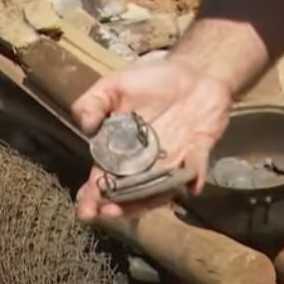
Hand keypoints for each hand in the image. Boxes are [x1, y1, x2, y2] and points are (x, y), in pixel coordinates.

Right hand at [71, 57, 232, 220]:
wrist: (195, 70)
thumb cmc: (153, 79)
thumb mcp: (114, 85)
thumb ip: (93, 102)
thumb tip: (85, 128)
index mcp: (121, 151)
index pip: (103, 179)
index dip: (93, 195)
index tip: (85, 208)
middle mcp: (145, 163)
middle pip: (129, 194)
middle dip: (117, 207)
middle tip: (106, 212)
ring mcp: (172, 161)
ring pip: (158, 191)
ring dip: (147, 201)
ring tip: (133, 206)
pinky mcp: (198, 153)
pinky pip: (195, 168)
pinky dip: (193, 176)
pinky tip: (190, 184)